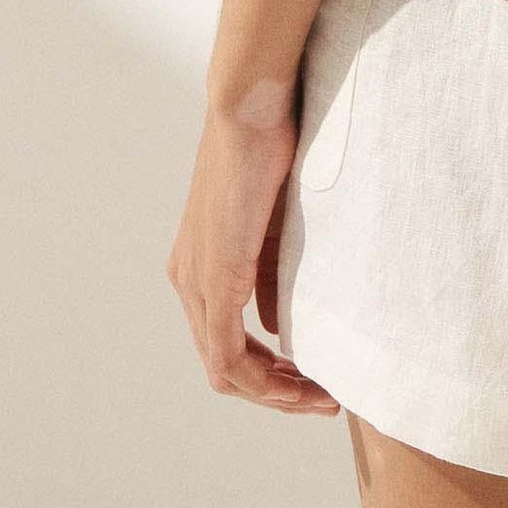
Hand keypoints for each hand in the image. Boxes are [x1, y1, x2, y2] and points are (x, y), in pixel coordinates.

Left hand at [167, 94, 339, 415]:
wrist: (248, 107)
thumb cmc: (268, 145)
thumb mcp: (272, 224)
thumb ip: (269, 274)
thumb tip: (275, 327)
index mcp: (201, 264)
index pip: (226, 341)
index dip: (269, 369)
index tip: (313, 376)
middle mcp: (187, 280)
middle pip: (224, 366)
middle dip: (276, 390)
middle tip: (321, 399)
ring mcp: (195, 282)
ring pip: (225, 369)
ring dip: (274, 392)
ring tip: (318, 399)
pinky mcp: (213, 279)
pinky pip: (227, 354)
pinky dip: (263, 379)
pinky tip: (298, 382)